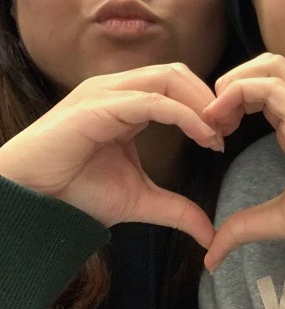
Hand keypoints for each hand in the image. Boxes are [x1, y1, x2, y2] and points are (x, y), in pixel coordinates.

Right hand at [0, 64, 222, 246]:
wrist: (31, 201)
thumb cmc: (74, 193)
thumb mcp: (139, 201)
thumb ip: (176, 209)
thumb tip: (210, 234)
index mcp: (127, 101)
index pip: (177, 84)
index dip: (206, 105)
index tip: (226, 136)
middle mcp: (117, 89)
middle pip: (177, 74)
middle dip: (209, 98)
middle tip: (228, 130)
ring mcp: (106, 92)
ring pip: (168, 79)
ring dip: (200, 103)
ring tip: (217, 133)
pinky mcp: (98, 105)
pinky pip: (153, 100)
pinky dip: (184, 114)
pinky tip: (203, 135)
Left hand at [204, 54, 284, 273]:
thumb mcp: (282, 220)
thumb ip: (245, 229)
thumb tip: (212, 257)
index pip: (262, 90)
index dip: (230, 102)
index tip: (214, 136)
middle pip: (266, 64)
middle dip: (231, 81)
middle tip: (213, 120)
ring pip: (270, 63)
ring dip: (235, 81)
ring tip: (216, 116)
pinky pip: (271, 85)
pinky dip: (239, 93)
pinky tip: (223, 123)